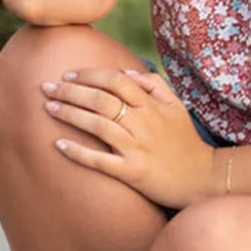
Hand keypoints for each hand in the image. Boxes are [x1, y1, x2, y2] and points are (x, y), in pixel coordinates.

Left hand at [41, 68, 221, 208]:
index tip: (68, 75)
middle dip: (70, 91)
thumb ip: (155, 86)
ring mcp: (137, 148)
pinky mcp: (133, 172)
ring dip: (70, 114)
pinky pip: (100, 160)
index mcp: (152, 106)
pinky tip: (58, 145)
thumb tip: (127, 72)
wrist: (203, 179)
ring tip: (49, 108)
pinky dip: (78, 152)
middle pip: (101, 99)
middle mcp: (143, 124)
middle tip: (46, 88)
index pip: (116, 81)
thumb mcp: (177, 107)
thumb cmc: (186, 143)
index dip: (89, 75)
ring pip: (97, 125)